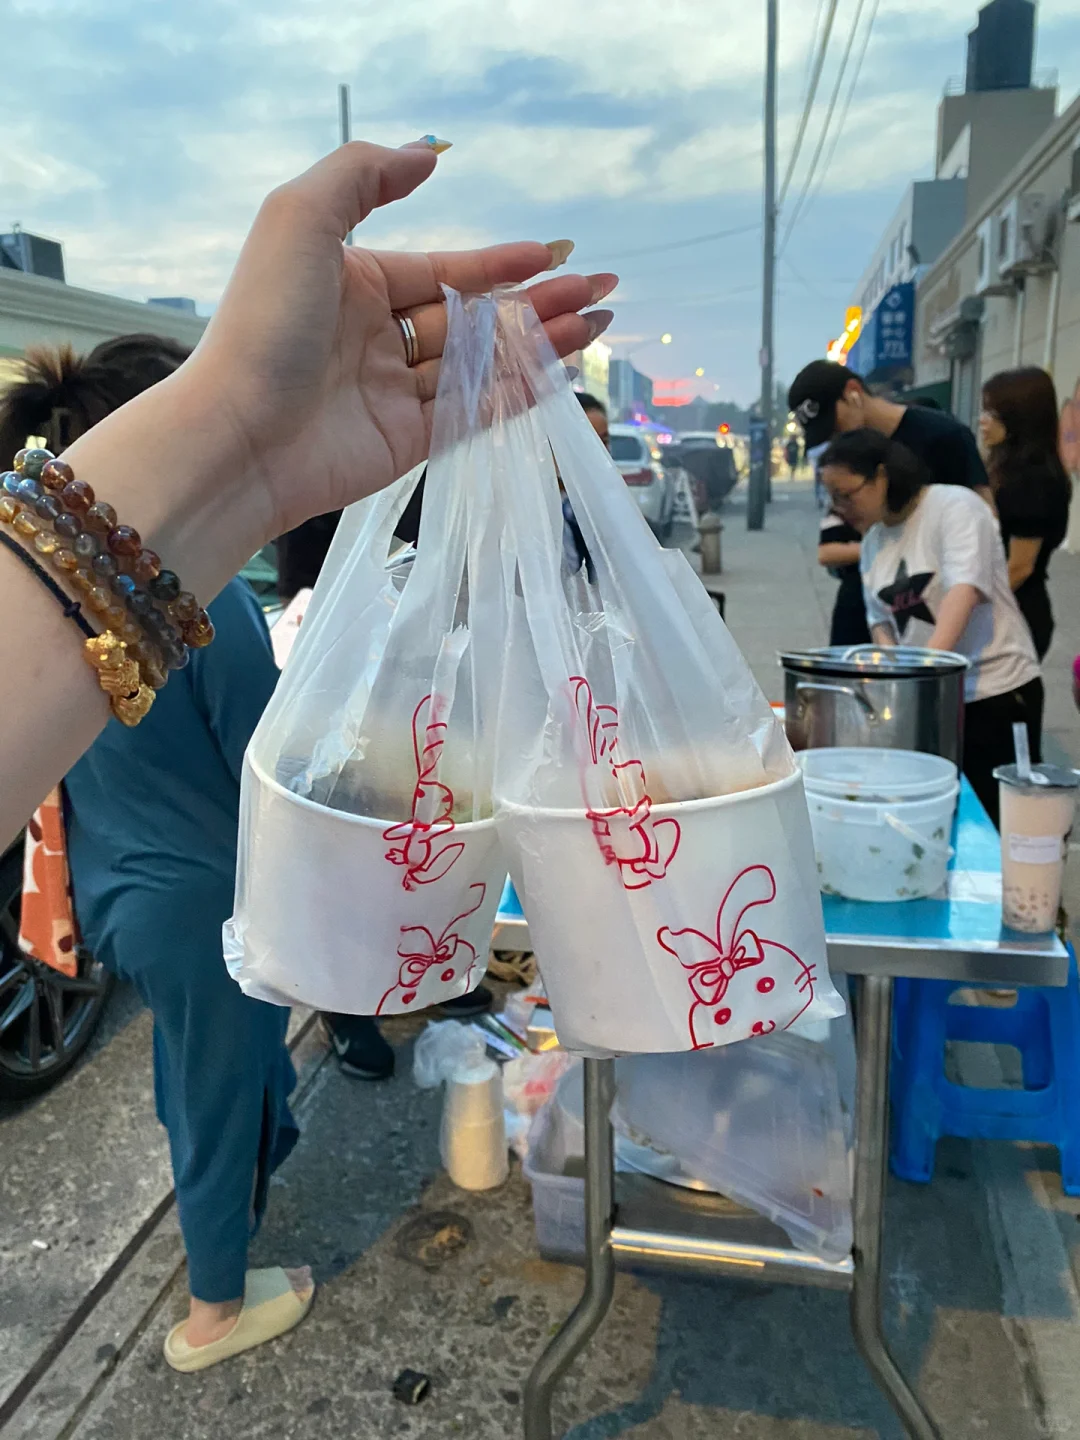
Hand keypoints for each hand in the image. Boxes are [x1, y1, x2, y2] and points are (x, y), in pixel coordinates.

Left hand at [190, 138, 616, 545]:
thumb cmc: (264, 323)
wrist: (239, 437)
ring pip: (482, 365)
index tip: (551, 255)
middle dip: (537, 304)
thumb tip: (427, 155)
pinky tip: (559, 374)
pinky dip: (518, 394)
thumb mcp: (300, 218)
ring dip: (540, 346)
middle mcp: (379, 337)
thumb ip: (363, 175)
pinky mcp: (407, 444)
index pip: (444, 270)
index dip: (499, 263)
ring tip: (596, 326)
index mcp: (357, 284)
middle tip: (599, 290)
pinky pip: (474, 414)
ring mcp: (395, 394)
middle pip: (473, 318)